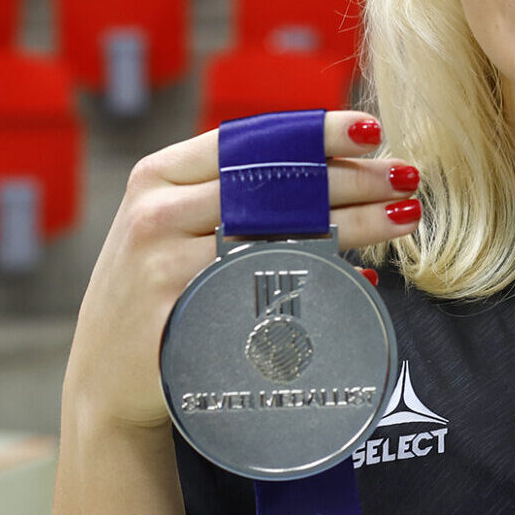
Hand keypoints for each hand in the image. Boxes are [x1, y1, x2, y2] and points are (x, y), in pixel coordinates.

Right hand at [63, 111, 419, 432]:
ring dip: (354, 223)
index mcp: (160, 176)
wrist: (106, 382)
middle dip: (352, 177)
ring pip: (281, 232)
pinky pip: (269, 288)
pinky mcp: (179, 310)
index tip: (372, 131)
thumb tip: (334, 166)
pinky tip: (363, 278)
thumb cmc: (161, 294)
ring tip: (405, 217)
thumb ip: (231, 194)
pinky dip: (324, 280)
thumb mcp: (175, 227)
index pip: (250, 140)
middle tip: (408, 175)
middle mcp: (157, 209)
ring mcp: (163, 260)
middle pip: (274, 183)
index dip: (316, 132)